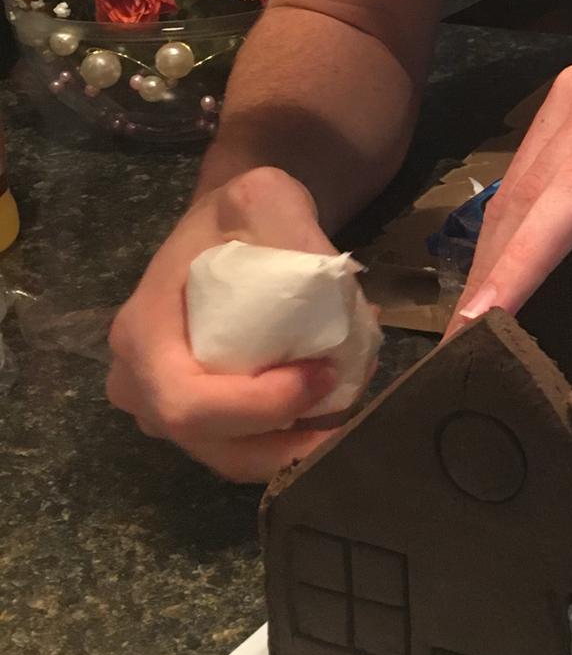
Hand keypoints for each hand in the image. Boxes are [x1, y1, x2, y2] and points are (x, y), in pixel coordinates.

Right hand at [107, 166, 342, 482]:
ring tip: (349, 386)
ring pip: (236, 458)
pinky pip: (247, 449)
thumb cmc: (239, 214)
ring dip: (299, 440)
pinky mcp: (200, 421)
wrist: (228, 227)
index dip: (258, 405)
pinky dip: (294, 435)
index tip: (322, 373)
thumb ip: (293, 227)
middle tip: (348, 388)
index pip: (189, 402)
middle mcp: (139, 384)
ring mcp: (165, 410)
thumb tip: (329, 280)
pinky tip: (333, 394)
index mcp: (142, 334)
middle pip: (215, 445)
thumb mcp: (266, 196)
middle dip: (290, 433)